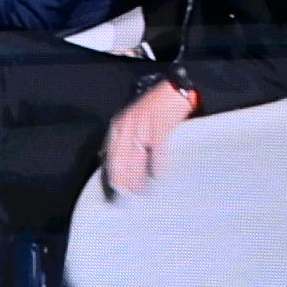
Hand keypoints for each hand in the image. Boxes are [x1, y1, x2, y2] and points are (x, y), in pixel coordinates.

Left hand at [105, 78, 197, 193]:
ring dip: (139, 178)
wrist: (175, 89)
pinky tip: (159, 176)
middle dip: (125, 181)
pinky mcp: (160, 126)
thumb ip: (126, 143)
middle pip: (121, 161)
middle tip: (130, 196)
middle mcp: (127, 126)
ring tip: (142, 191)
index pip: (111, 157)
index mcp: (118, 127)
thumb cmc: (157, 110)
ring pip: (136, 160)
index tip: (117, 190)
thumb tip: (118, 167)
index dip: (114, 175)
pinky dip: (158, 166)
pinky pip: (156, 152)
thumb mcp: (134, 124)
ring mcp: (143, 126)